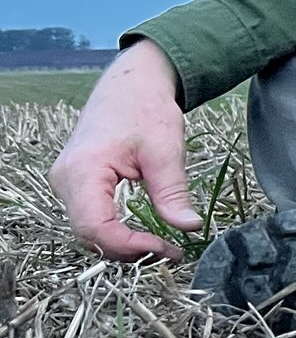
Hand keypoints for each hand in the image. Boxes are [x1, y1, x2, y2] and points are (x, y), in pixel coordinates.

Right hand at [48, 40, 199, 261]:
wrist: (129, 87)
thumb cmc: (145, 109)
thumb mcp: (166, 150)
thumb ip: (173, 192)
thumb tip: (189, 227)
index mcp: (82, 170)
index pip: (95, 227)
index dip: (129, 246)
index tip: (165, 248)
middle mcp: (65, 180)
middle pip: (89, 234)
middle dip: (128, 249)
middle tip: (169, 251)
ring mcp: (66, 184)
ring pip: (88, 230)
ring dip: (122, 244)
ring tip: (160, 244)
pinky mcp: (76, 186)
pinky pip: (91, 218)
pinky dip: (115, 231)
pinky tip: (143, 233)